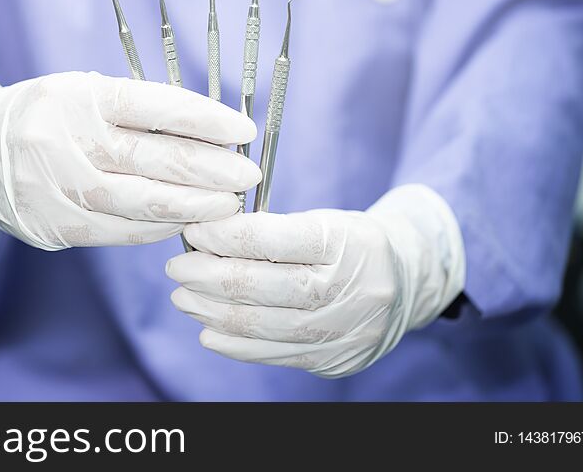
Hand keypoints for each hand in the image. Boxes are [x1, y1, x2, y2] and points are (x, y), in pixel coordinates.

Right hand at [0, 70, 259, 249]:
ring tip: (228, 205)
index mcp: (77, 97)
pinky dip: (159, 228)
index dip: (205, 119)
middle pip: (152, 158)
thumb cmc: (50, 118)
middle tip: (248, 176)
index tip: (244, 131)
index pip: (153, 105)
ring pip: (139, 202)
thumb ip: (139, 111)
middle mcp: (62, 140)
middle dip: (211, 170)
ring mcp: (54, 187)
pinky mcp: (51, 225)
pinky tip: (186, 222)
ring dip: (193, 207)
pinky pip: (119, 231)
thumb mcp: (84, 95)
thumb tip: (213, 137)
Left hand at [166, 185, 464, 377]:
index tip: (194, 230)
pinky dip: (232, 343)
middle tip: (177, 267)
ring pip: (259, 324)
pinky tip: (208, 328)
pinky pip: (271, 354)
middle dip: (206, 275)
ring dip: (210, 310)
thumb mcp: (322, 222)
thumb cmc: (350, 244)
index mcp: (342, 241)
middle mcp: (344, 288)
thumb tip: (204, 238)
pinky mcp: (331, 359)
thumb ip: (269, 229)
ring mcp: (339, 329)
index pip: (269, 239)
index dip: (222, 235)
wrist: (405, 284)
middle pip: (259, 285)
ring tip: (184, 296)